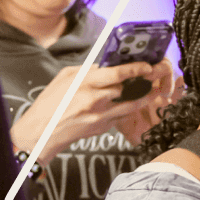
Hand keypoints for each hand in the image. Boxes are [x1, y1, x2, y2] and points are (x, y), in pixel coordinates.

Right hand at [10, 61, 172, 164]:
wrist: (42, 132)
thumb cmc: (49, 104)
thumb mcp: (64, 78)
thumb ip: (86, 71)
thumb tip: (103, 67)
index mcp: (85, 83)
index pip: (118, 73)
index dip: (136, 69)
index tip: (147, 66)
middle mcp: (96, 99)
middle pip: (128, 88)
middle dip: (145, 82)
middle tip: (157, 75)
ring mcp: (100, 115)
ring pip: (131, 105)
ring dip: (145, 97)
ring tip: (156, 91)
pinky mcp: (102, 128)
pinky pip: (121, 116)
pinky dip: (129, 109)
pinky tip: (136, 104)